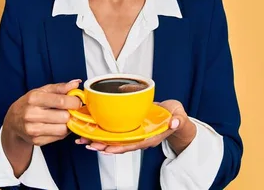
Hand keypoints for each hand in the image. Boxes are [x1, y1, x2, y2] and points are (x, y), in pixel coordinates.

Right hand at [4, 79, 82, 146]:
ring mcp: (33, 129)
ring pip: (63, 129)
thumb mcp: (41, 91)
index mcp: (34, 99)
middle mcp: (31, 114)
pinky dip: (62, 131)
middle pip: (64, 116)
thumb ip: (60, 87)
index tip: (78, 101)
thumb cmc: (29, 103)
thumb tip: (76, 83)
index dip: (74, 102)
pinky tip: (58, 125)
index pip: (61, 101)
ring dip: (68, 123)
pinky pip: (59, 137)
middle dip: (71, 113)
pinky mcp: (36, 141)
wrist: (13, 121)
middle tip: (71, 110)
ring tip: (65, 117)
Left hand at [76, 100, 196, 154]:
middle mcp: (140, 137)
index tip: (109, 148)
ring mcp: (134, 133)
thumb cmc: (175, 117)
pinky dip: (103, 133)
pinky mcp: (130, 126)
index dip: (121, 146)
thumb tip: (175, 122)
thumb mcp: (179, 116)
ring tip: (84, 140)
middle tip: (90, 144)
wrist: (173, 116)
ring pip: (115, 140)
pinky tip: (91, 131)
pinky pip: (115, 132)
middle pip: (120, 144)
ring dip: (100, 141)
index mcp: (151, 137)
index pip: (135, 144)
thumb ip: (178, 120)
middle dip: (105, 145)